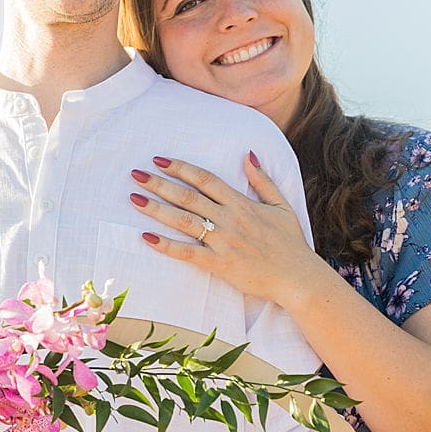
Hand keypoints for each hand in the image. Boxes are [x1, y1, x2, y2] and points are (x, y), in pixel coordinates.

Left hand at [129, 152, 319, 304]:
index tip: (159, 160)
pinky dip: (166, 246)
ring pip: (183, 221)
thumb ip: (262, 180)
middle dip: (159, 184)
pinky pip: (187, 253)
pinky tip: (146, 238)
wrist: (296, 276)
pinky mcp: (219, 264)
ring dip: (156, 209)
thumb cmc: (290, 242)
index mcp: (241, 203)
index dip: (181, 168)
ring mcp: (222, 242)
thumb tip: (248, 154)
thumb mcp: (281, 205)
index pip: (205, 179)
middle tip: (135, 174)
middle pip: (187, 196)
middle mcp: (229, 219)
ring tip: (134, 199)